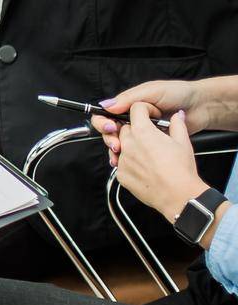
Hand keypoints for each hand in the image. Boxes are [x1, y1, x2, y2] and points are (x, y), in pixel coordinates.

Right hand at [92, 79, 210, 162]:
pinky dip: (128, 158)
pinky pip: (135, 152)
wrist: (201, 106)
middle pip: (110, 131)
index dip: (104, 122)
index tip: (111, 128)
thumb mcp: (153, 91)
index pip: (106, 114)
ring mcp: (142, 133)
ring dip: (116, 149)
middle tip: (117, 144)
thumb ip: (130, 99)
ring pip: (120, 143)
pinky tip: (126, 161)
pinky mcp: (152, 144)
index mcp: (129, 105)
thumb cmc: (179, 93)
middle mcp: (132, 119)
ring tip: (121, 153)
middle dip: (109, 138)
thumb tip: (106, 106)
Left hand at [115, 105, 208, 223]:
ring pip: (121, 145)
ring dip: (131, 146)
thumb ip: (177, 124)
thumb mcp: (183, 142)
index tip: (149, 114)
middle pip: (125, 128)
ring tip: (148, 154)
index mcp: (143, 131)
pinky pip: (120, 163)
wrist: (178, 195)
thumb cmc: (181, 169)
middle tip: (150, 137)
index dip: (144, 109)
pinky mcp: (120, 174)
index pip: (135, 108)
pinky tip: (144, 167)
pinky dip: (129, 162)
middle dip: (136, 129)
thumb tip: (177, 116)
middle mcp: (128, 143)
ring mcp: (122, 160)